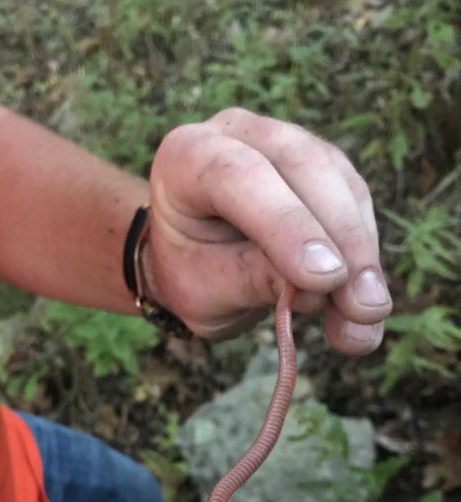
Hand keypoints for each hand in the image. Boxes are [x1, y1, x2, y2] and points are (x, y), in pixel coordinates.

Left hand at [146, 107, 391, 349]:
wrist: (195, 258)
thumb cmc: (190, 271)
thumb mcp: (205, 288)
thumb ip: (252, 279)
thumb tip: (321, 288)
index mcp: (187, 155)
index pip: (240, 176)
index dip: (287, 225)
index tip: (325, 279)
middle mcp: (238, 134)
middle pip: (304, 166)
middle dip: (342, 239)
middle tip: (363, 306)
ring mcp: (286, 141)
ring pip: (341, 183)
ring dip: (362, 252)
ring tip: (367, 313)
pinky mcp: (323, 164)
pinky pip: (356, 202)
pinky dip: (366, 253)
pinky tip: (367, 301)